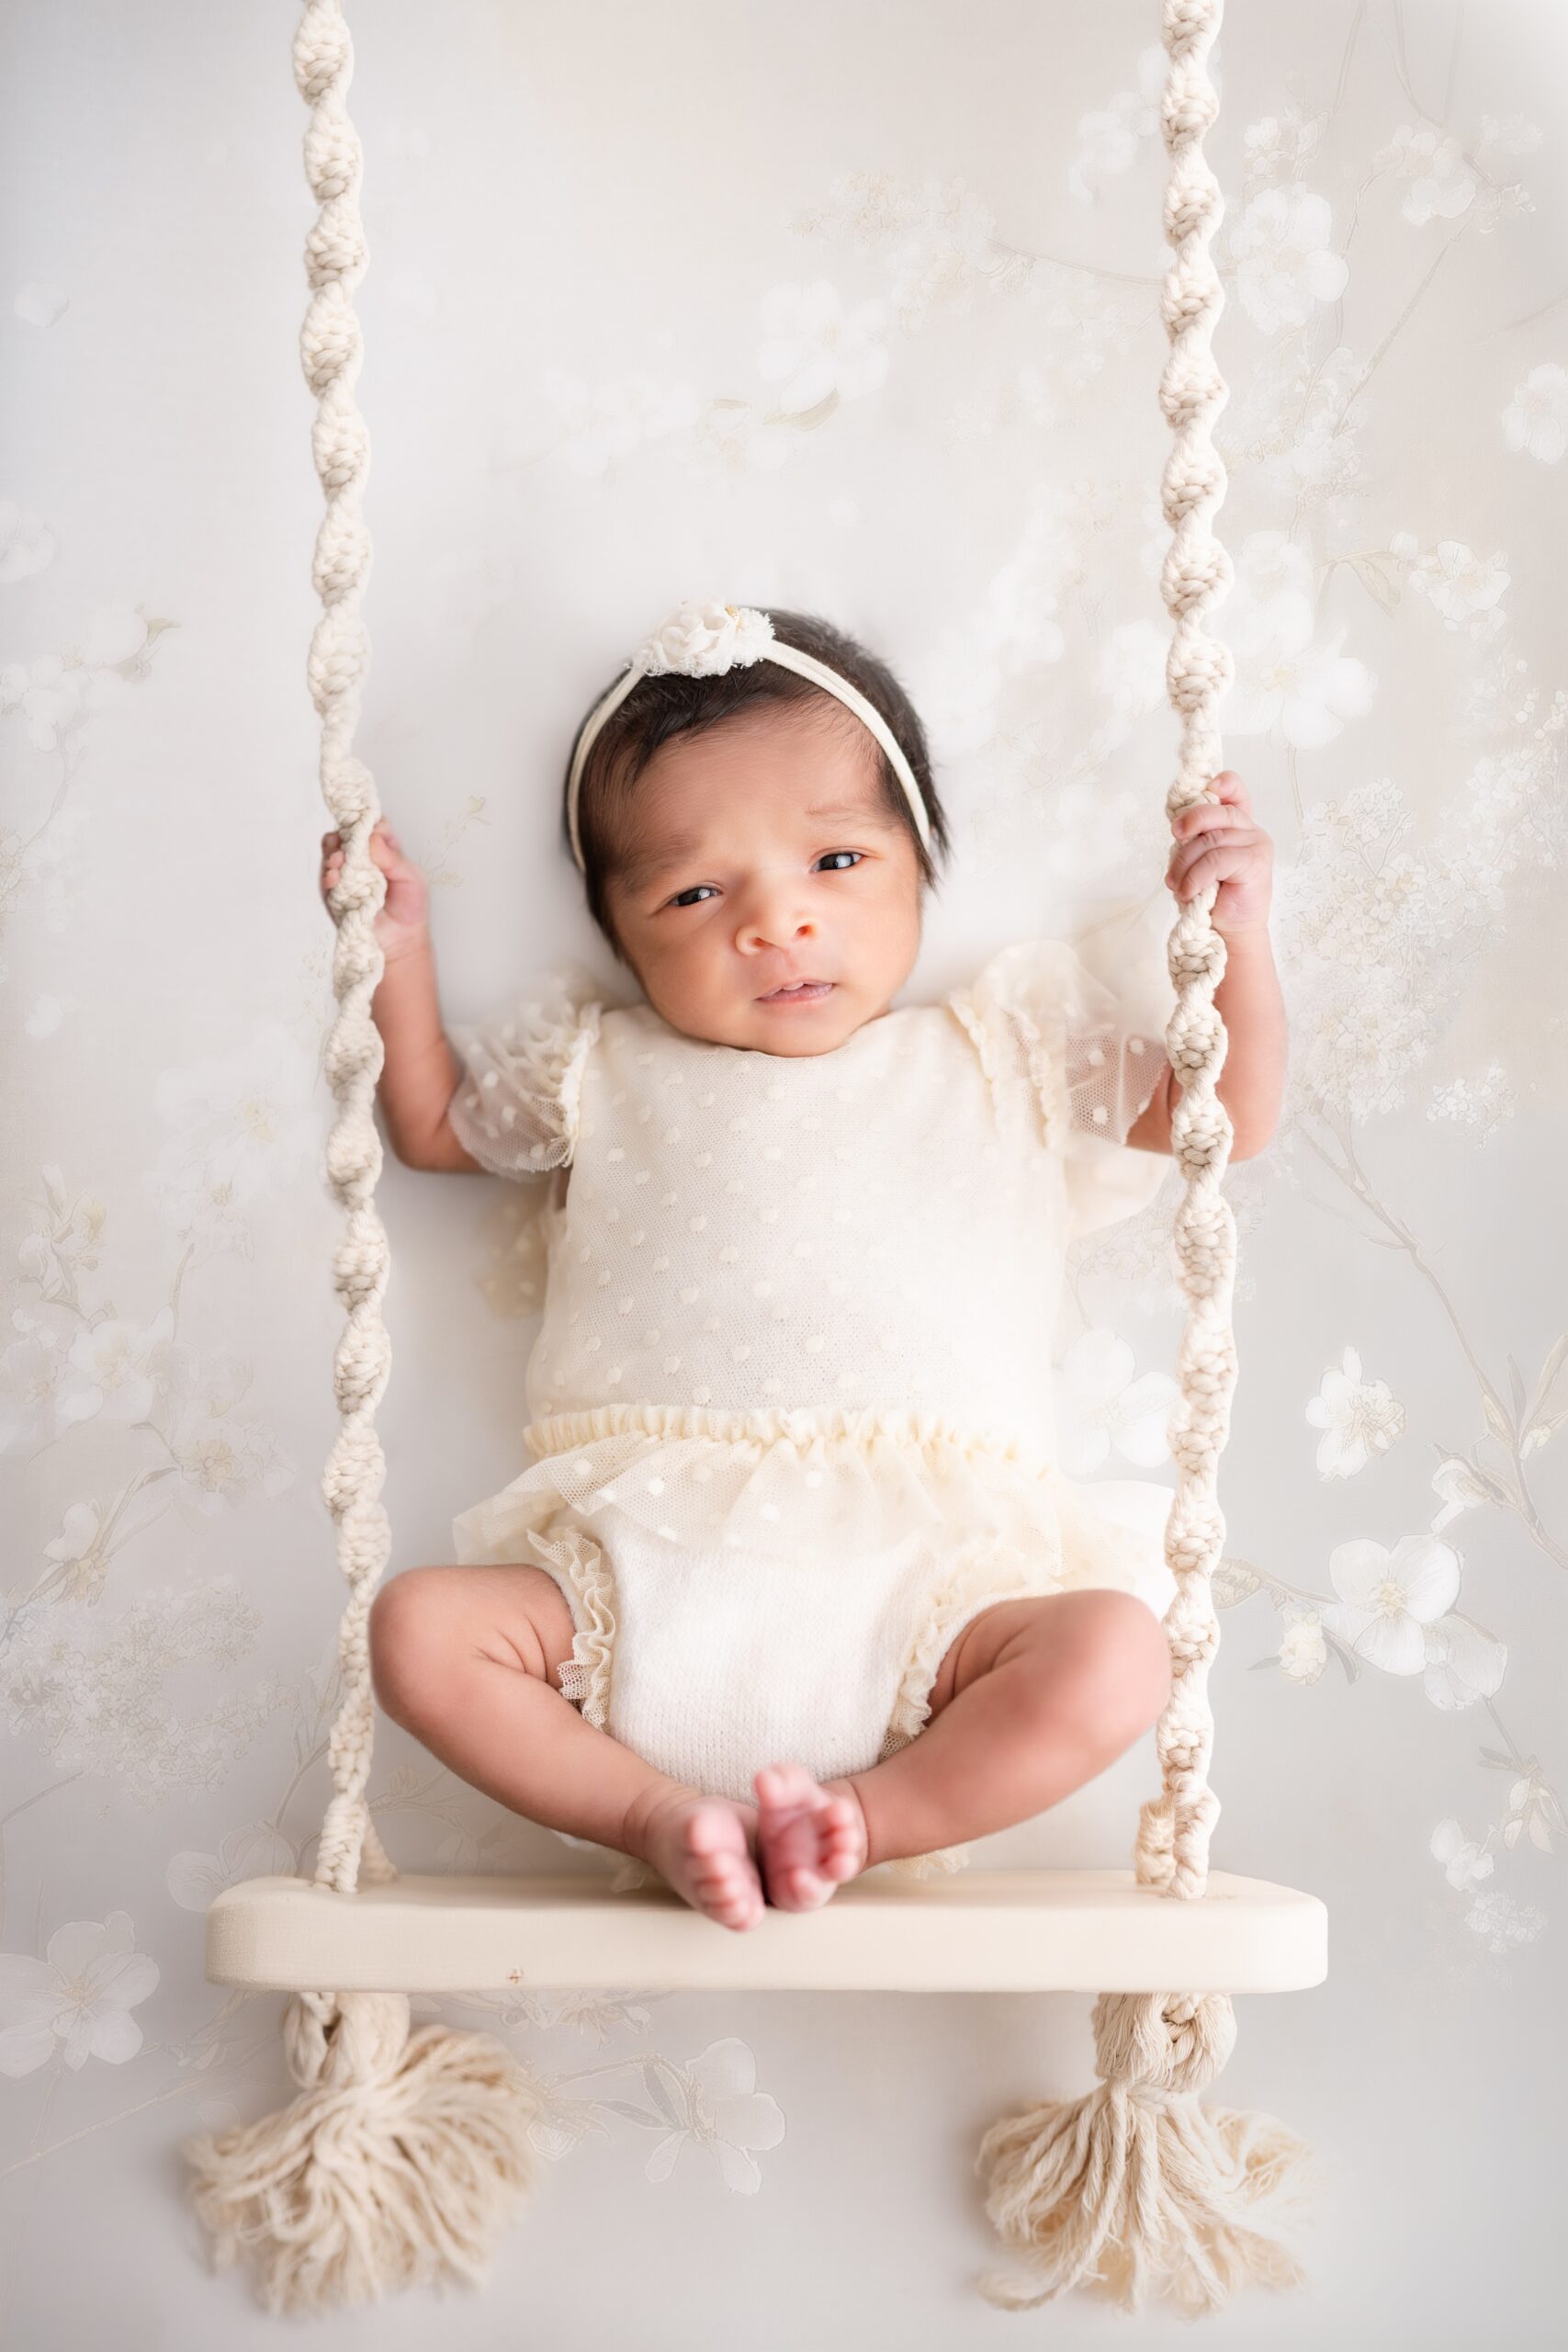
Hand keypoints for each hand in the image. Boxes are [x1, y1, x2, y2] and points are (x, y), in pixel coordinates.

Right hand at [319, 817, 430, 964]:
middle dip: (344, 836)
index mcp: (382, 847)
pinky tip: (334, 879)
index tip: (369, 827)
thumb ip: (393, 858)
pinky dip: (328, 876)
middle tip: (349, 845)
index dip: (368, 822)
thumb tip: (373, 837)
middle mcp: (361, 856)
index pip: (371, 824)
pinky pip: (325, 878)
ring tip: (339, 863)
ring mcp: (345, 872)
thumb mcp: (411, 878)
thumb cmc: (410, 905)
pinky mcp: (334, 891)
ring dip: (333, 854)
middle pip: (345, 833)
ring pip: (331, 851)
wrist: (400, 939)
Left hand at [1164, 770, 1272, 936]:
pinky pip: (1217, 860)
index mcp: (1236, 825)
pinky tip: (1189, 892)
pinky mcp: (1256, 863)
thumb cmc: (1210, 898)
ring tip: (1176, 885)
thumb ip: (1194, 839)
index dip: (1223, 783)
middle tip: (1174, 836)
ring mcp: (1256, 845)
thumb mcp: (1197, 861)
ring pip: (1211, 840)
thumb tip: (1178, 824)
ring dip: (1185, 863)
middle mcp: (1250, 830)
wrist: (1228, 934)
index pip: (1235, 791)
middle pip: (1217, 811)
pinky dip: (1196, 877)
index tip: (1207, 786)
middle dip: (1190, 822)